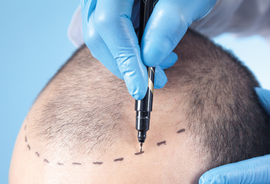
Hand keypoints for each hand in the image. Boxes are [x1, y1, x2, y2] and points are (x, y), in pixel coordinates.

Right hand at [80, 0, 216, 99]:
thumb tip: (149, 59)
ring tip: (162, 64)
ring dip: (129, 60)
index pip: (110, 23)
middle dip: (126, 65)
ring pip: (101, 38)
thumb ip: (170, 23)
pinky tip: (151, 54)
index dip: (124, 60)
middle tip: (157, 81)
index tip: (140, 89)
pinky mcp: (108, 7)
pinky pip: (108, 35)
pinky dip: (128, 50)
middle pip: (99, 34)